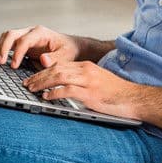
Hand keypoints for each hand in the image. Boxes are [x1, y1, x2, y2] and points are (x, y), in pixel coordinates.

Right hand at [0, 25, 80, 68]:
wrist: (71, 46)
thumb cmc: (68, 50)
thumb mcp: (66, 55)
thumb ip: (55, 58)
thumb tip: (43, 59)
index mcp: (40, 33)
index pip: (24, 40)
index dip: (17, 53)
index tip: (14, 66)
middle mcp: (30, 32)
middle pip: (11, 34)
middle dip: (3, 47)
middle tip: (0, 61)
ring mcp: (25, 36)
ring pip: (7, 37)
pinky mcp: (21, 43)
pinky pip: (7, 42)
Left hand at [23, 61, 141, 119]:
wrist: (134, 98)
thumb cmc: (116, 94)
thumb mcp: (96, 83)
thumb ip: (80, 83)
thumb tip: (62, 89)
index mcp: (86, 66)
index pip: (60, 65)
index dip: (43, 71)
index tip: (33, 77)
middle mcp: (85, 70)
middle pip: (56, 68)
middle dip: (39, 76)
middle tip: (27, 83)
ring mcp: (88, 81)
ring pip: (59, 76)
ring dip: (42, 83)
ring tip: (32, 89)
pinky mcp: (90, 93)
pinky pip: (67, 90)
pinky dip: (54, 93)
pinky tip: (46, 97)